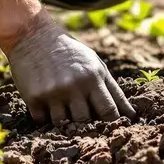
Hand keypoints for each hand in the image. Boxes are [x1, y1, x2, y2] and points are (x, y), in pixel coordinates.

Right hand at [6, 11, 135, 124]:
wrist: (32, 35)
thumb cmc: (70, 52)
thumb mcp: (95, 64)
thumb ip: (113, 90)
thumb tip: (131, 115)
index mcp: (92, 77)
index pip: (108, 111)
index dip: (112, 123)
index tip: (111, 128)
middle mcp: (73, 86)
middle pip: (85, 121)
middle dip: (86, 123)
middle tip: (82, 118)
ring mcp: (52, 92)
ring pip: (63, 124)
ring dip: (64, 121)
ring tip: (62, 106)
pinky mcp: (34, 97)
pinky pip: (42, 121)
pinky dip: (45, 117)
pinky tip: (46, 102)